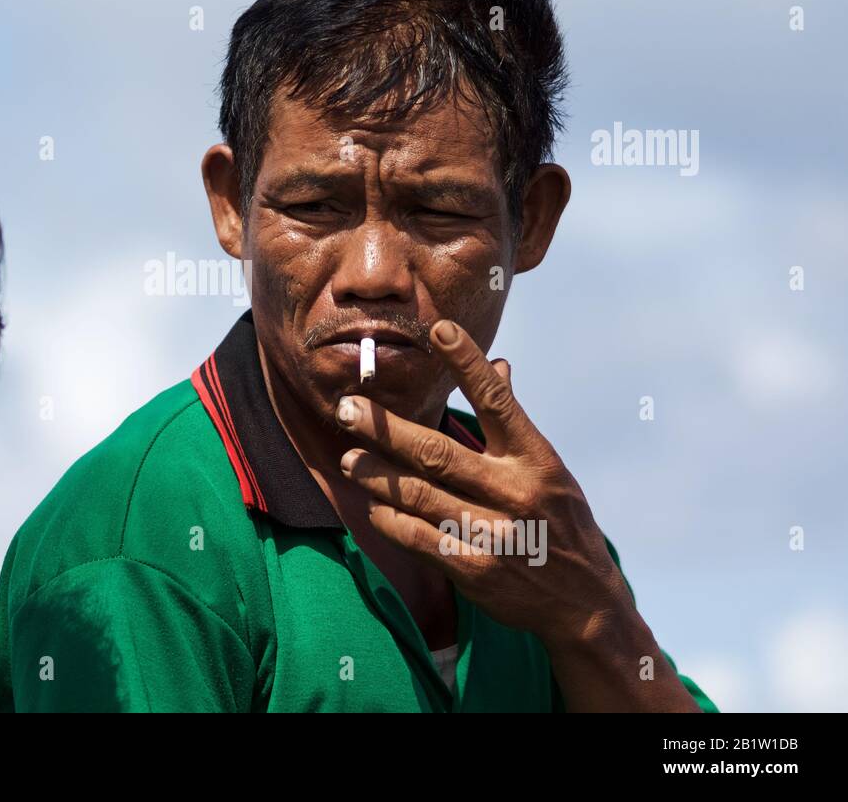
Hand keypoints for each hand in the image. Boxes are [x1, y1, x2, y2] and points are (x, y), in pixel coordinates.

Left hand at [334, 319, 631, 648]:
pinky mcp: (477, 572)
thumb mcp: (549, 471)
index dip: (468, 364)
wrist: (585, 604)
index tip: (438, 329)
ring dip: (378, 475)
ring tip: (350, 459)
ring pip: (420, 496)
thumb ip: (514, 423)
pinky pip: (420, 539)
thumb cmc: (559, 523)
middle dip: (386, 429)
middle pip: (438, 452)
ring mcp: (497, 535)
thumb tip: (498, 364)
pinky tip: (372, 507)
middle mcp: (517, 493)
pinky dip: (391, 520)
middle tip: (347, 409)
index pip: (498, 402)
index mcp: (537, 461)